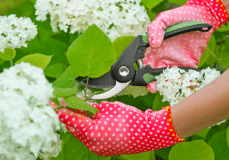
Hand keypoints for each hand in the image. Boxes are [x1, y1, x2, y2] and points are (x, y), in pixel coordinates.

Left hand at [53, 100, 183, 155]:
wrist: (149, 134)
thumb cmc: (132, 120)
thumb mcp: (111, 108)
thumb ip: (94, 107)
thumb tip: (84, 105)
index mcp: (92, 132)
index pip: (71, 119)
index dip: (61, 109)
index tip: (53, 103)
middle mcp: (92, 143)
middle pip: (74, 128)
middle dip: (70, 115)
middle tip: (66, 103)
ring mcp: (98, 148)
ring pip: (82, 134)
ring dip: (79, 122)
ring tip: (80, 110)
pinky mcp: (104, 150)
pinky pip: (90, 139)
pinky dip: (88, 129)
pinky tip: (92, 120)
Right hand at [143, 0, 228, 92]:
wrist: (203, 16)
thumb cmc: (180, 15)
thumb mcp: (164, 18)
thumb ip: (155, 29)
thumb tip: (153, 44)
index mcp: (154, 48)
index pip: (146, 63)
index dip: (143, 71)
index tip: (144, 77)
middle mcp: (164, 57)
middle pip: (155, 74)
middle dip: (153, 83)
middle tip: (154, 88)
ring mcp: (176, 61)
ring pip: (169, 77)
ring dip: (167, 84)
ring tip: (166, 87)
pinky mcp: (189, 64)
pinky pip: (185, 75)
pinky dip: (184, 82)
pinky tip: (182, 84)